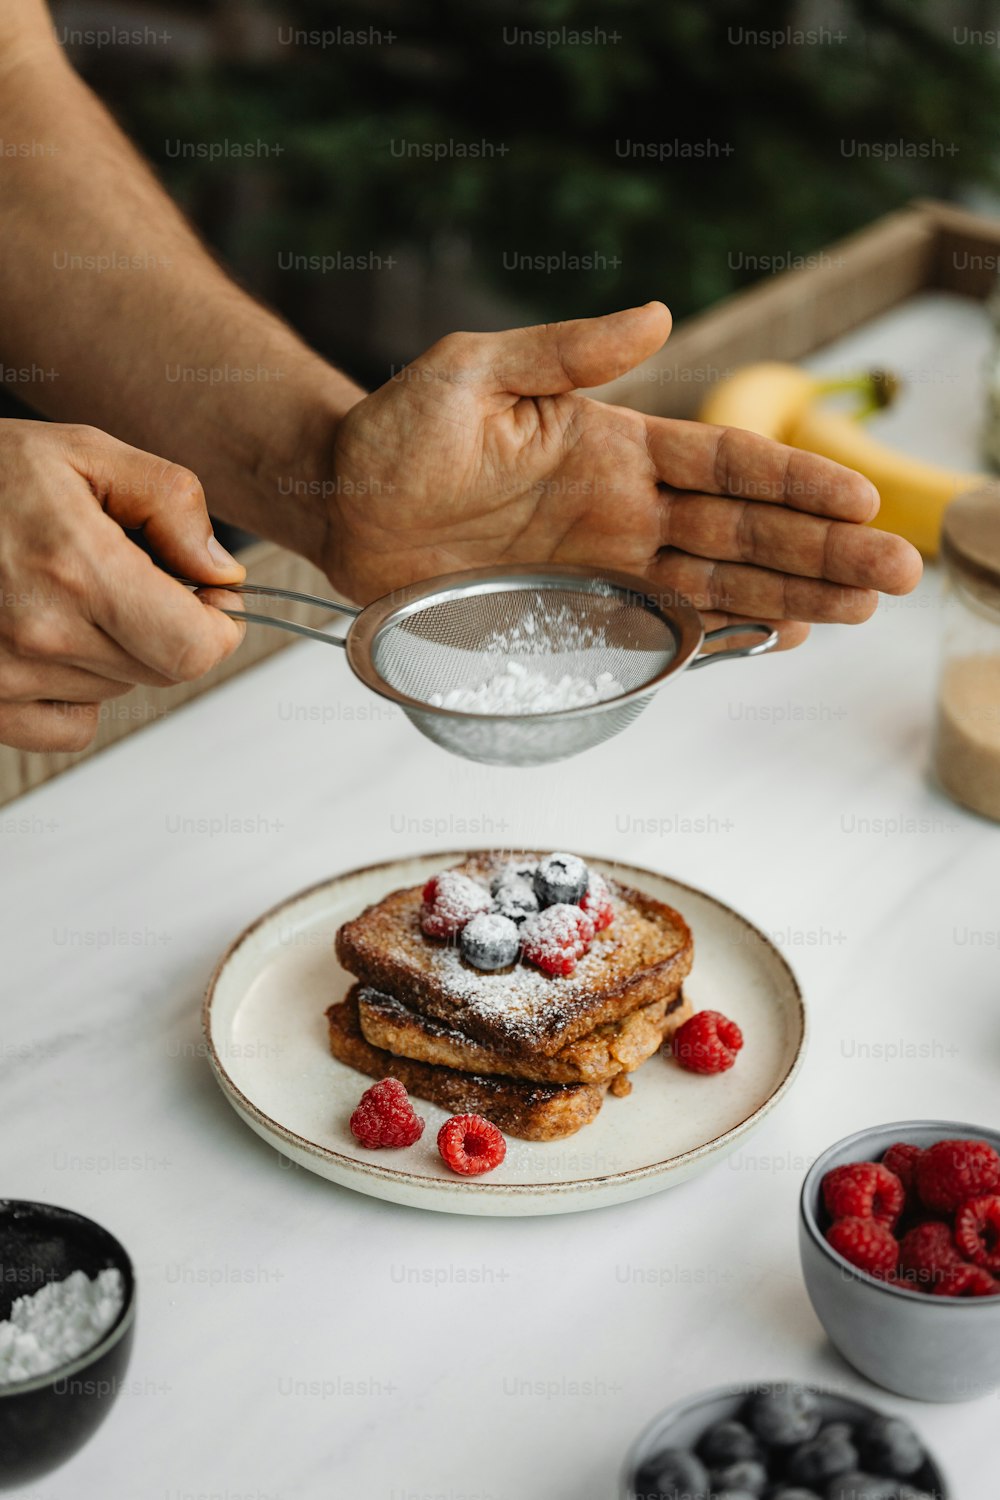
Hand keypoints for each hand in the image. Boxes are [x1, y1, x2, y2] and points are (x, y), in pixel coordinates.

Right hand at [0, 420, 244, 750]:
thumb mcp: (84, 452)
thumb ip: (169, 503)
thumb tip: (221, 571)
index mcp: (77, 568)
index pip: (194, 648)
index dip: (218, 623)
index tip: (208, 593)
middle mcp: (40, 632)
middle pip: (164, 669)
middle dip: (168, 624)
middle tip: (132, 575)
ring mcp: (5, 676)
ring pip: (119, 688)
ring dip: (116, 648)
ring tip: (67, 591)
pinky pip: (69, 726)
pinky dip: (74, 691)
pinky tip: (48, 637)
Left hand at [326, 304, 921, 646]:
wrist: (340, 506)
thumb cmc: (396, 430)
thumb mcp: (474, 372)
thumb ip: (564, 351)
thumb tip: (659, 316)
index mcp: (613, 445)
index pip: (725, 462)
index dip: (794, 481)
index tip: (859, 499)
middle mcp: (624, 508)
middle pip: (744, 529)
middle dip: (822, 550)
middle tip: (896, 571)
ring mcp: (604, 564)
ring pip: (718, 581)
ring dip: (792, 595)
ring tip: (861, 609)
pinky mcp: (573, 612)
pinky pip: (660, 626)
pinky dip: (719, 634)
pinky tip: (775, 638)